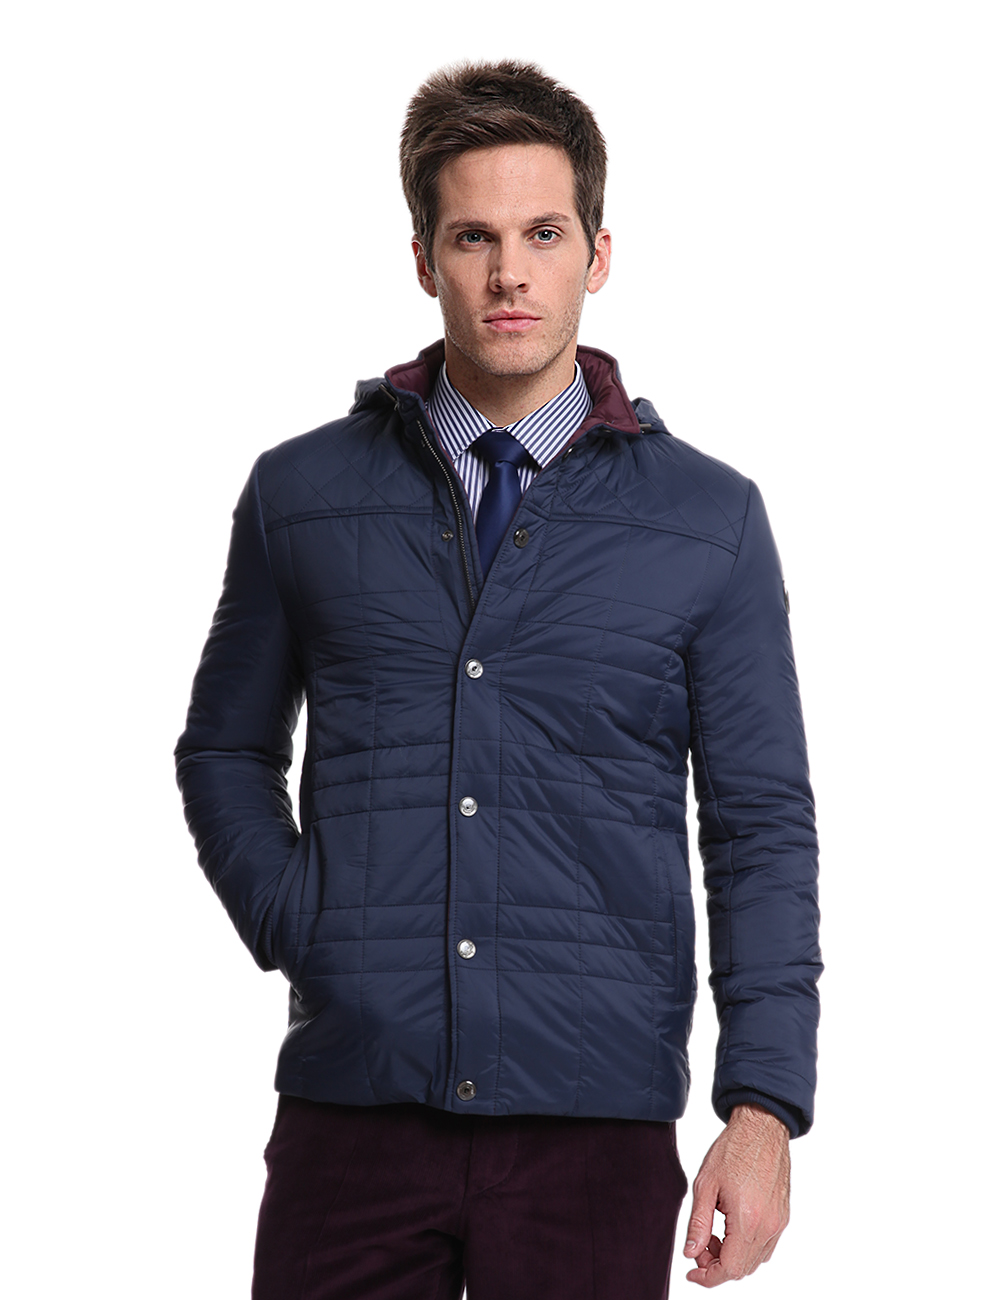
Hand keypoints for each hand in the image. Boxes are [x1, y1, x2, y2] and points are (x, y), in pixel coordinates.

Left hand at [683, 1103, 789, 1286]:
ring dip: (732, 1257)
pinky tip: (731, 1226)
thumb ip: (698, 1223)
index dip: (708, 1277)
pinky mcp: (783, 1216)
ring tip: (714, 1232)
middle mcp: (768, 1227)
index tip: (693, 1272)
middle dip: (717, 1265)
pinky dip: (746, 1247)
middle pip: (743, 1269)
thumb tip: (691, 1253)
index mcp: (748, 1220)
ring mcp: (779, 1223)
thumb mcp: (705, 1184)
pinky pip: (766, 1246)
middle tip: (700, 1245)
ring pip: (755, 1260)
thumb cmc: (733, 1149)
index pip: (730, 1269)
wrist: (761, 1127)